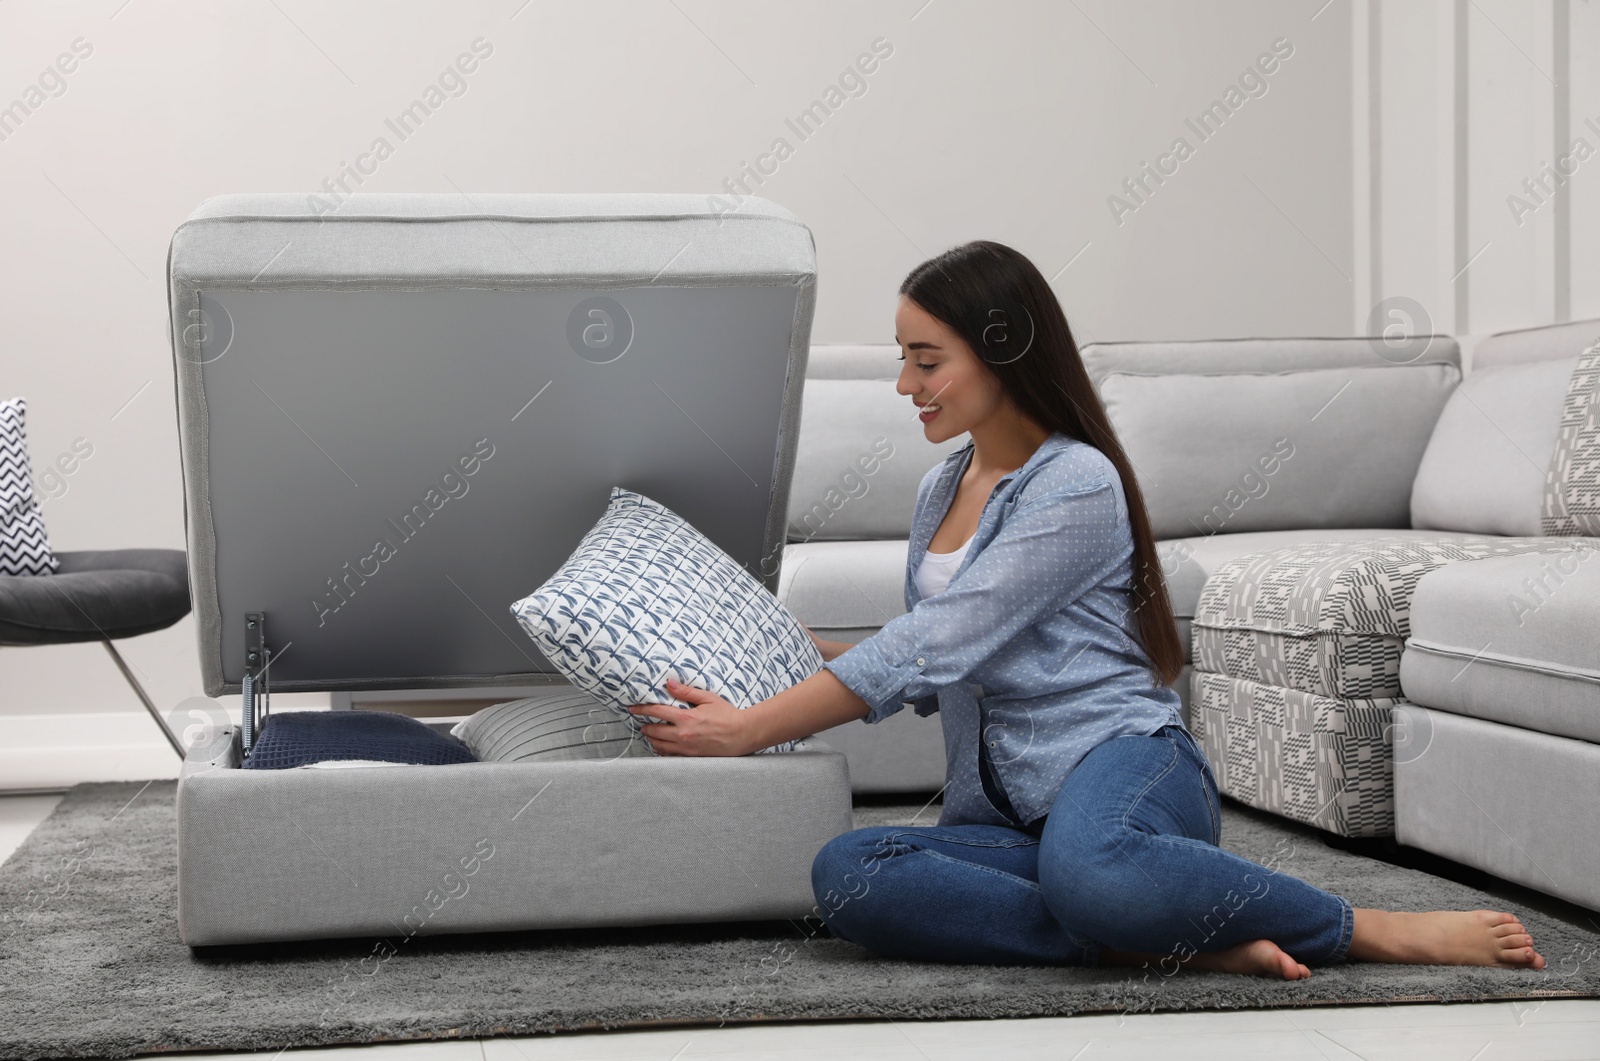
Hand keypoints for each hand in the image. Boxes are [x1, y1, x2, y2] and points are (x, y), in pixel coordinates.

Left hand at [624, 678, 757, 756]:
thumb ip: (686, 692)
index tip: (631, 708)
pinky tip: (661, 746)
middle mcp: (683, 735)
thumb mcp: (708, 698)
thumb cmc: (727, 715)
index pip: (656, 712)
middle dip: (645, 726)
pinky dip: (662, 750)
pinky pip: (670, 756)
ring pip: (659, 746)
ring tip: (649, 734)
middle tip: (640, 723)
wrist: (742, 734)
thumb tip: (669, 684)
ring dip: (651, 739)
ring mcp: (686, 748)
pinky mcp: (691, 757)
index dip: (641, 709)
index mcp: (686, 718)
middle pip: (654, 731)